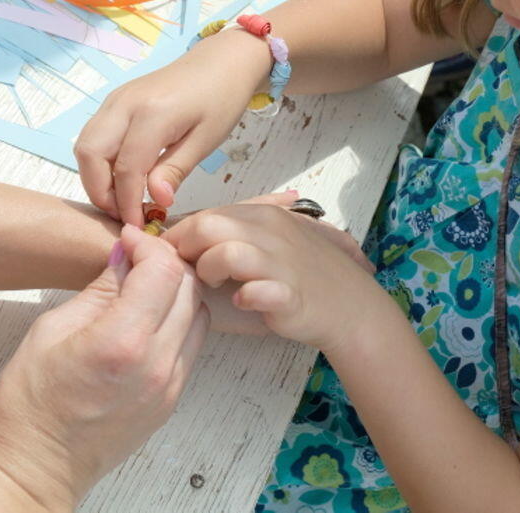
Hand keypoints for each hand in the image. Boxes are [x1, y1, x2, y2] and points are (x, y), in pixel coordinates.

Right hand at [0, 225, 208, 511]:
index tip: (129, 240)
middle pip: (188, 288)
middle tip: (138, 257)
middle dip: (166, 262)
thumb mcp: (53, 329)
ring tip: (145, 285)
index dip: (148, 245)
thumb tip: (125, 255)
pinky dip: (179, 320)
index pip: (163, 270)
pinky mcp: (172, 399)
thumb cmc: (30, 404)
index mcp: (121, 342)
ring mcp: (169, 386)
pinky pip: (192, 344)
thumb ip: (100, 289)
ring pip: (199, 314)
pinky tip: (149, 317)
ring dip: (178, 291)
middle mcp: (156, 364)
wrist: (36, 466)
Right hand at [74, 29, 270, 226]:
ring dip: (95, 178)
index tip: (137, 226)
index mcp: (152, 113)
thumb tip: (156, 201)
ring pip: (85, 146)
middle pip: (90, 155)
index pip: (125, 169)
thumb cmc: (221, 98)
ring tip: (123, 200)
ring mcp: (115, 99)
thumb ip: (175, 170)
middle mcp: (124, 103)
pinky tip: (122, 178)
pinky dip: (99, 162)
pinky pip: (94, 135)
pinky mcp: (115, 101)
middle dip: (100, 192)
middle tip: (124, 214)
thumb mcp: (206, 140)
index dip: (127, 203)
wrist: (220, 61)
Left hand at [163, 203, 380, 352]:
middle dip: (187, 250)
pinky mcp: (289, 295)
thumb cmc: (300, 274)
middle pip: (208, 227)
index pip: (206, 214)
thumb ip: (234, 233)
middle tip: (188, 270)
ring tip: (214, 285)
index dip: (180, 235)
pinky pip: (257, 292)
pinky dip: (244, 297)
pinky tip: (243, 301)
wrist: (348, 305)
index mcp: (264, 217)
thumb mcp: (270, 241)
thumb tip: (184, 234)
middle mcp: (272, 233)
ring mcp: (282, 263)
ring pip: (226, 254)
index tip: (171, 254)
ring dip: (209, 271)